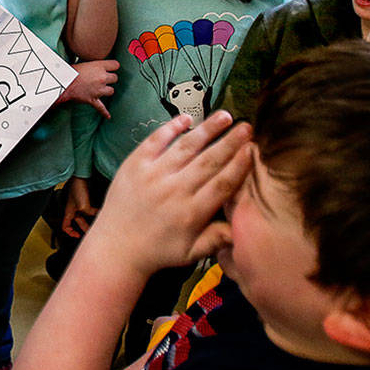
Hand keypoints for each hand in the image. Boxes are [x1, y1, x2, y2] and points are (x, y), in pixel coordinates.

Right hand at [60, 59, 118, 118]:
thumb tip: (99, 67)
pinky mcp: (93, 99)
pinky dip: (104, 112)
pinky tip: (108, 116)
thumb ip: (95, 66)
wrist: (63, 82)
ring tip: (101, 89)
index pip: (116, 65)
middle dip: (110, 78)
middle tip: (103, 78)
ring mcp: (98, 90)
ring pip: (111, 91)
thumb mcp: (85, 63)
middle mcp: (101, 78)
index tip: (111, 68)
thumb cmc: (71, 71)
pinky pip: (101, 108)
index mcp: (99, 66)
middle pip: (115, 78)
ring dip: (107, 90)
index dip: (113, 66)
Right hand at [61, 177, 98, 237]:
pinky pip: (91, 208)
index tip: (77, 236)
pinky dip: (96, 211)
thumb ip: (89, 213)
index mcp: (68, 212)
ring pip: (86, 216)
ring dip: (92, 220)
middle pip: (79, 222)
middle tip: (92, 232)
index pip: (65, 226)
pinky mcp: (86, 198)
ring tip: (99, 223)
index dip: (70, 232)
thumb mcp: (82, 205)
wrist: (81, 175)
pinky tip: (101, 211)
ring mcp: (80, 203)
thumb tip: (96, 215)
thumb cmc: (77, 188)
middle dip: (85, 228)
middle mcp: (73, 209)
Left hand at [89, 111, 251, 277]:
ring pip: (185, 147)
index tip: (254, 149)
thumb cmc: (157, 251)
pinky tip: (186, 118)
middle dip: (230, 142)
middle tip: (248, 127)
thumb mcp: (191, 253)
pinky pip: (155, 141)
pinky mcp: (134, 164)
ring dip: (207, 129)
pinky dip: (170, 128)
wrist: (115, 248)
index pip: (222, 184)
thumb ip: (217, 239)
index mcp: (191, 213)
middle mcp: (174, 191)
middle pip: (209, 161)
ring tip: (225, 116)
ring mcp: (153, 175)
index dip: (239, 165)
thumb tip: (244, 228)